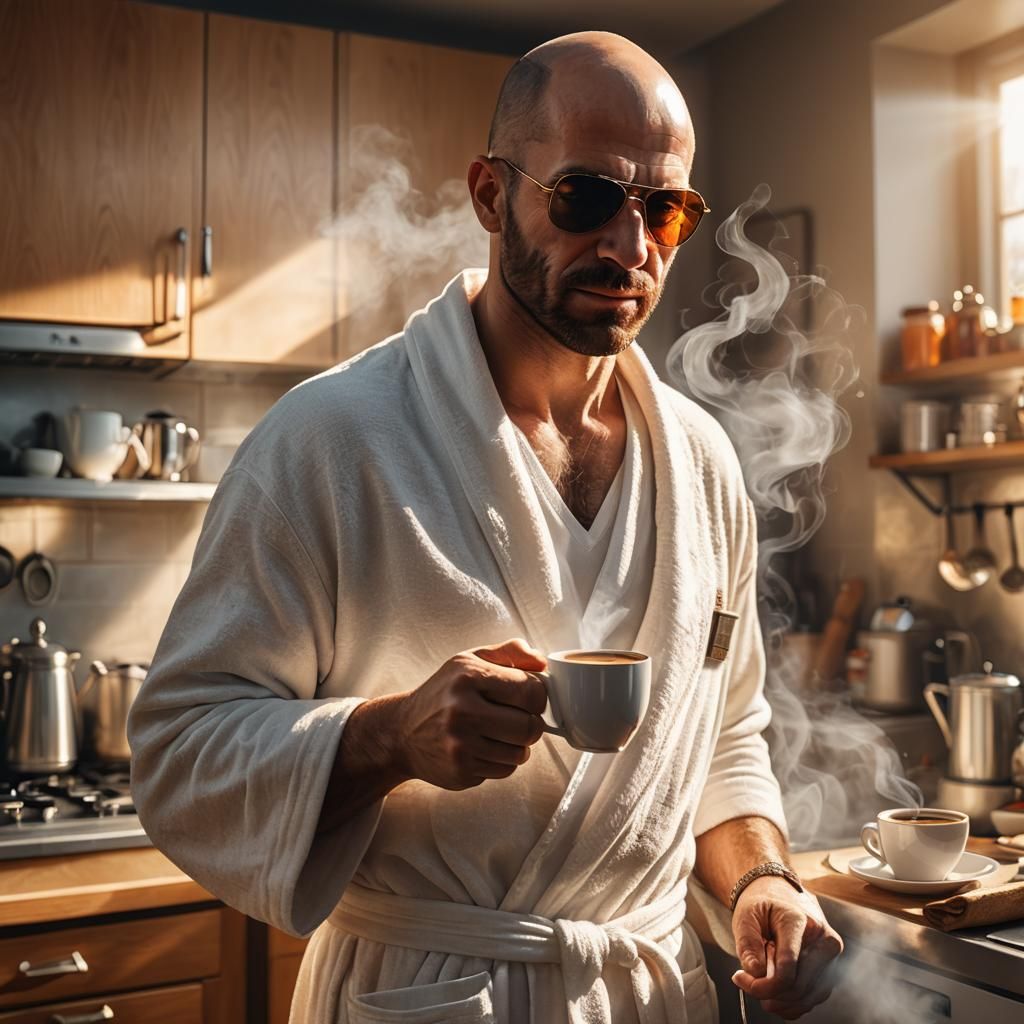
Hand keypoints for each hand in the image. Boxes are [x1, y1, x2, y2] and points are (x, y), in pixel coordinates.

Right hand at [394, 638, 547, 789]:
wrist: (402, 732)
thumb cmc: (443, 693)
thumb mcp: (470, 660)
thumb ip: (509, 652)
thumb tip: (541, 662)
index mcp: (467, 676)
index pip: (529, 690)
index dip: (537, 696)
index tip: (528, 697)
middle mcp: (462, 711)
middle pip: (529, 726)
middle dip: (531, 723)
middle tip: (518, 718)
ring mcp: (460, 745)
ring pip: (520, 753)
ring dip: (517, 744)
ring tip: (499, 732)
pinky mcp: (460, 771)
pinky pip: (505, 770)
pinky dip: (502, 760)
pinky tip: (485, 747)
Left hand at [731, 875, 843, 1019]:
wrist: (782, 894)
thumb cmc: (763, 905)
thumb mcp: (746, 914)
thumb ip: (747, 943)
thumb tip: (755, 973)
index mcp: (800, 920)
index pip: (788, 965)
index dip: (763, 984)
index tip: (740, 979)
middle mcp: (823, 939)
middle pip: (798, 986)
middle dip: (768, 992)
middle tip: (746, 981)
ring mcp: (831, 957)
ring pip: (807, 997)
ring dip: (779, 1000)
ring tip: (759, 983)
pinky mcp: (831, 971)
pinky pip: (812, 1000)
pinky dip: (790, 1004)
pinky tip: (773, 993)